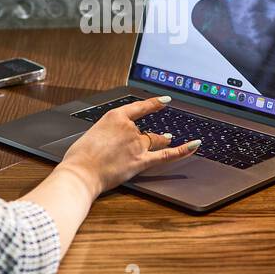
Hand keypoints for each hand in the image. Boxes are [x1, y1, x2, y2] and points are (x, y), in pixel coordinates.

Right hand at [59, 96, 200, 195]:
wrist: (81, 173)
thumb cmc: (80, 157)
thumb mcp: (91, 136)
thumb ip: (105, 136)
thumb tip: (111, 143)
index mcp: (114, 117)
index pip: (139, 107)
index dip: (153, 103)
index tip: (163, 101)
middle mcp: (128, 128)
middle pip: (146, 130)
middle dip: (152, 135)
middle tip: (161, 136)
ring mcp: (136, 144)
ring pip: (155, 141)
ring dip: (161, 141)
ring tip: (167, 139)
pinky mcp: (141, 161)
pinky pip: (166, 155)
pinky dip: (182, 150)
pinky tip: (194, 145)